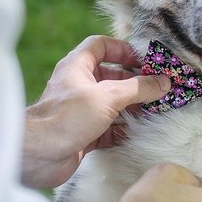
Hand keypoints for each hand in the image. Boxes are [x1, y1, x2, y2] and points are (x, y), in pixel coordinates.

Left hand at [21, 36, 169, 188]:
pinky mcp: (83, 134)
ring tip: (156, 111)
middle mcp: (78, 86)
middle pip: (111, 77)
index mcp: (77, 67)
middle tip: (159, 89)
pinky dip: (124, 130)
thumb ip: (138, 88)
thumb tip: (164, 82)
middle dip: (135, 83)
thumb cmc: (67, 117)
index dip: (122, 49)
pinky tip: (140, 133)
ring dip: (133, 108)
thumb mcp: (108, 96)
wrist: (38, 155)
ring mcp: (81, 111)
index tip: (145, 60)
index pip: (100, 46)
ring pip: (112, 105)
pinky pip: (109, 128)